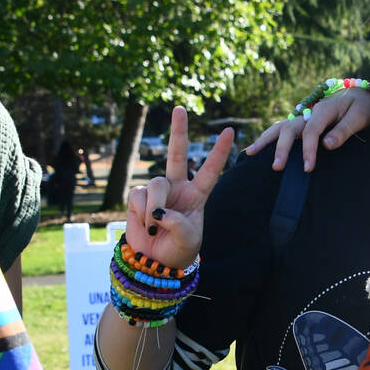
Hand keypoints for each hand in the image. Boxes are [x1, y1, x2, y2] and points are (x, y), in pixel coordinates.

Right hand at [126, 106, 231, 267]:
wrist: (155, 262)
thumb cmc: (178, 250)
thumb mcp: (188, 239)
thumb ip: (178, 224)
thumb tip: (159, 211)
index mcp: (197, 195)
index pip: (210, 170)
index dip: (219, 152)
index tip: (231, 131)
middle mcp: (178, 187)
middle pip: (177, 154)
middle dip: (178, 131)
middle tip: (180, 108)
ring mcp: (158, 191)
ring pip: (156, 184)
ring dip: (156, 206)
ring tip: (156, 225)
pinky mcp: (138, 197)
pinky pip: (139, 196)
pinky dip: (143, 212)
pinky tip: (146, 224)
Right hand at [244, 86, 369, 170]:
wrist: (359, 95)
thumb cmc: (361, 107)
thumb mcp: (360, 116)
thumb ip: (344, 131)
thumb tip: (326, 145)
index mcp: (323, 110)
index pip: (311, 132)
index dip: (308, 150)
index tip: (307, 168)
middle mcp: (309, 112)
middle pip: (289, 129)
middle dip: (281, 148)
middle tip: (277, 167)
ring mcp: (303, 117)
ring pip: (280, 127)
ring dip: (265, 140)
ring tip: (249, 154)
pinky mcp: (301, 123)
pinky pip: (281, 130)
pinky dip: (267, 139)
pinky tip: (256, 150)